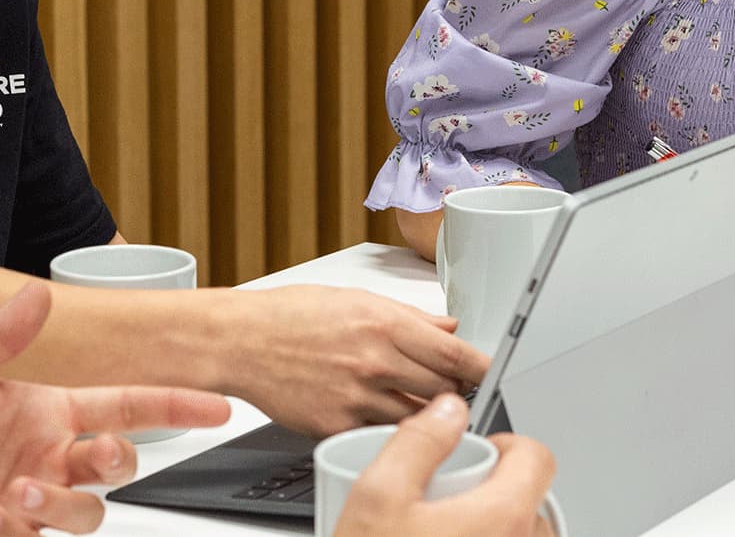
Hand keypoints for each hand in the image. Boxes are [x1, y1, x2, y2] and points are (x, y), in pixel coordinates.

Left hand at [0, 282, 229, 535]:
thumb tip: (41, 293)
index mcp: (44, 409)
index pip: (125, 404)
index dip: (174, 405)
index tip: (216, 407)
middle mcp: (44, 456)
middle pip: (119, 463)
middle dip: (121, 458)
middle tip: (99, 451)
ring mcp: (28, 502)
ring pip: (88, 510)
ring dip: (62, 502)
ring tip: (14, 491)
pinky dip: (20, 528)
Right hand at [228, 286, 490, 435]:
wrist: (239, 341)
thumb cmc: (290, 315)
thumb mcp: (356, 299)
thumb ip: (409, 317)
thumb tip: (448, 328)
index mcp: (384, 324)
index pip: (456, 356)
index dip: (484, 370)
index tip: (494, 376)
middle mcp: (375, 361)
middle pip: (444, 393)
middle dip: (459, 396)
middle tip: (460, 394)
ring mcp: (356, 398)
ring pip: (417, 421)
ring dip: (428, 418)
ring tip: (425, 411)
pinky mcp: (336, 425)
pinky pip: (379, 435)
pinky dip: (389, 432)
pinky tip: (385, 421)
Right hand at [334, 394, 556, 536]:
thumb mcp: (378, 495)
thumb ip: (418, 441)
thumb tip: (449, 410)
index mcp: (504, 518)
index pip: (538, 457)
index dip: (506, 445)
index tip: (477, 454)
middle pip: (530, 502)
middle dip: (494, 492)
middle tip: (448, 501)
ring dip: (494, 532)